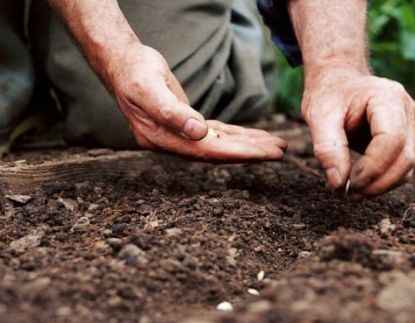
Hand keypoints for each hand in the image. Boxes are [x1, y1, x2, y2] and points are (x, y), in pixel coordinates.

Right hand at [104, 43, 285, 161]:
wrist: (122, 65)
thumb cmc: (134, 74)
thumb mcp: (149, 89)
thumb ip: (172, 113)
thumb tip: (199, 133)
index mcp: (164, 139)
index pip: (209, 152)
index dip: (239, 154)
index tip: (266, 154)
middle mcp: (174, 143)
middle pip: (219, 152)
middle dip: (250, 152)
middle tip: (280, 152)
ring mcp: (180, 135)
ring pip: (221, 143)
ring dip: (247, 145)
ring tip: (275, 144)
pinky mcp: (187, 124)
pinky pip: (216, 133)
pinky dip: (236, 135)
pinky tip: (252, 136)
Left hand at [302, 66, 414, 198]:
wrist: (337, 82)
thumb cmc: (328, 94)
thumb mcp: (319, 116)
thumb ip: (327, 148)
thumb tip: (337, 183)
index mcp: (388, 98)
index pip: (391, 140)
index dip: (371, 168)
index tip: (345, 185)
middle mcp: (406, 111)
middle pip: (404, 158)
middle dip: (376, 183)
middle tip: (346, 196)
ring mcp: (409, 126)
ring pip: (405, 167)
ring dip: (379, 186)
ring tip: (348, 193)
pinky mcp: (403, 139)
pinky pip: (398, 167)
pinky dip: (380, 181)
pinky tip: (355, 184)